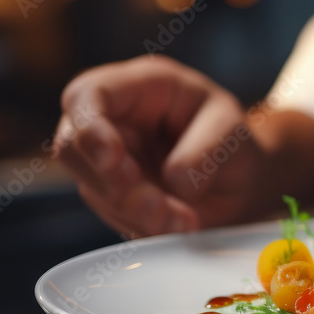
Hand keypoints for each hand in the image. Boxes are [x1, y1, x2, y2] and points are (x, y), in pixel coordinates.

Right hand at [53, 55, 264, 236]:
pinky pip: (113, 215)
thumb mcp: (233, 133)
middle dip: (113, 183)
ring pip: (93, 189)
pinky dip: (145, 227)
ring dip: (136, 213)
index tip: (114, 159)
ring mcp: (107, 161)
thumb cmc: (232, 141)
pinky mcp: (112, 196)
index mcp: (141, 86)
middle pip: (73, 147)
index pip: (87, 95)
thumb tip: (173, 181)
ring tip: (185, 221)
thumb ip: (206, 151)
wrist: (239, 180)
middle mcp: (114, 120)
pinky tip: (181, 225)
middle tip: (159, 206)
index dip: (89, 127)